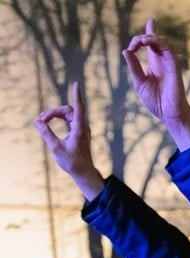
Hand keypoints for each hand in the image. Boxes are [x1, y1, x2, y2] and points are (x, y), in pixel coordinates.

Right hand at [35, 82, 104, 199]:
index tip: (76, 84)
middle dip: (54, 111)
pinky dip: (59, 119)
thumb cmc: (72, 161)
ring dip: (55, 115)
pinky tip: (49, 123)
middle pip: (68, 110)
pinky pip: (68, 120)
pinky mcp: (79, 132)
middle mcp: (82, 127)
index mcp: (80, 129)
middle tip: (41, 119)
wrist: (83, 172)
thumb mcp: (56, 147)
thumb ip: (46, 133)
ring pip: (67, 114)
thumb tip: (37, 122)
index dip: (77, 95)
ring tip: (43, 121)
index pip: (79, 108)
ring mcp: (82, 129)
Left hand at [123, 19, 189, 149]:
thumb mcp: (139, 82)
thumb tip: (125, 51)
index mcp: (155, 63)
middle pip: (154, 39)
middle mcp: (163, 60)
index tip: (131, 46)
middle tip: (133, 45)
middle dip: (141, 37)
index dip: (145, 34)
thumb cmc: (156, 101)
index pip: (151, 43)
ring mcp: (169, 62)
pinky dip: (157, 42)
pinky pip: (167, 48)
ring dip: (149, 37)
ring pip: (161, 40)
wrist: (169, 114)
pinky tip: (146, 43)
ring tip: (139, 42)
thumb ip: (134, 67)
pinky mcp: (174, 65)